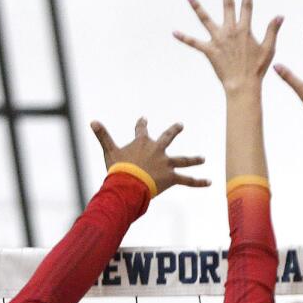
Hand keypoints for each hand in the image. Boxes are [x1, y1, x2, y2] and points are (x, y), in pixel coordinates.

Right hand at [90, 118, 209, 194]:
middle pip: (168, 137)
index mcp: (143, 142)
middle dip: (174, 130)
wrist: (130, 183)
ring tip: (202, 159)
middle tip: (180, 125)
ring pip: (183, 160)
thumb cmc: (119, 168)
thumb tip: (92, 121)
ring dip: (194, 159)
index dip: (142, 124)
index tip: (144, 119)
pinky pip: (188, 180)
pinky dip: (199, 182)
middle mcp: (157, 150)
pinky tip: (210, 182)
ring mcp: (166, 163)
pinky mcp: (172, 177)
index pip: (142, 130)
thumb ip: (103, 136)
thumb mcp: (109, 151)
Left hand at [175, 0, 282, 93]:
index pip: (247, 8)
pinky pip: (194, 42)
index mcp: (245, 30)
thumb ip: (272, 31)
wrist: (243, 84)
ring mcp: (218, 39)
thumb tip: (280, 16)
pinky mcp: (209, 50)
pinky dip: (184, 37)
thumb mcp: (268, 49)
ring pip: (205, 19)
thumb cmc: (257, 69)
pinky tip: (174, 32)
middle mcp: (230, 31)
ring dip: (197, 7)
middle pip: (228, 6)